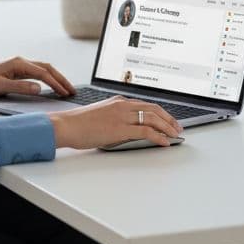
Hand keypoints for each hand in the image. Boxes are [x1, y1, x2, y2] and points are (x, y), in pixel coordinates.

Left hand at [0, 56, 74, 97]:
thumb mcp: (0, 86)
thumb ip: (21, 87)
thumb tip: (40, 88)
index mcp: (18, 63)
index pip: (43, 73)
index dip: (56, 83)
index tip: (65, 92)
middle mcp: (21, 62)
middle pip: (48, 68)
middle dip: (61, 79)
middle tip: (72, 90)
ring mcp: (19, 66)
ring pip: (44, 70)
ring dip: (56, 79)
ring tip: (66, 89)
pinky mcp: (17, 72)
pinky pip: (37, 74)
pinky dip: (48, 79)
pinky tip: (52, 86)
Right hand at [47, 96, 182, 148]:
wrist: (66, 125)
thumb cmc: (78, 124)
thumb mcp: (101, 115)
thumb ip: (116, 118)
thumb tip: (127, 128)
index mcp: (119, 101)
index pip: (146, 104)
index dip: (160, 113)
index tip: (168, 120)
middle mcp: (123, 105)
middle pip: (153, 109)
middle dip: (168, 118)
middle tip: (177, 127)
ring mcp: (122, 116)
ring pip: (152, 118)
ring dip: (167, 127)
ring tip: (175, 135)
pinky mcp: (120, 128)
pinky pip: (146, 131)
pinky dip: (158, 136)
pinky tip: (164, 142)